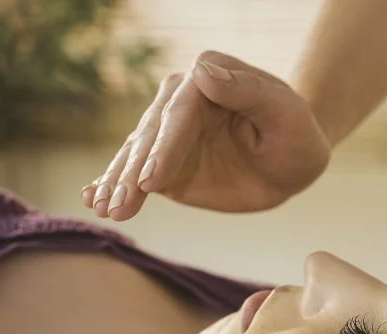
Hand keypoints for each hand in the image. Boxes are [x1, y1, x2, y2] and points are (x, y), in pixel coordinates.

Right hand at [80, 52, 330, 218]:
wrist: (292, 160)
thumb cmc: (294, 134)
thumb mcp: (284, 114)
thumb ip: (247, 91)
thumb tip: (201, 71)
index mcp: (208, 76)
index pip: (179, 114)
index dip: (164, 148)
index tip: (151, 180)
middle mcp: (180, 99)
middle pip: (151, 137)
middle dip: (132, 173)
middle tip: (117, 205)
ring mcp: (169, 133)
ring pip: (137, 157)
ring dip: (118, 183)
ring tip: (103, 208)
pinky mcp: (166, 162)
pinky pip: (137, 174)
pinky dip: (113, 185)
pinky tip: (92, 199)